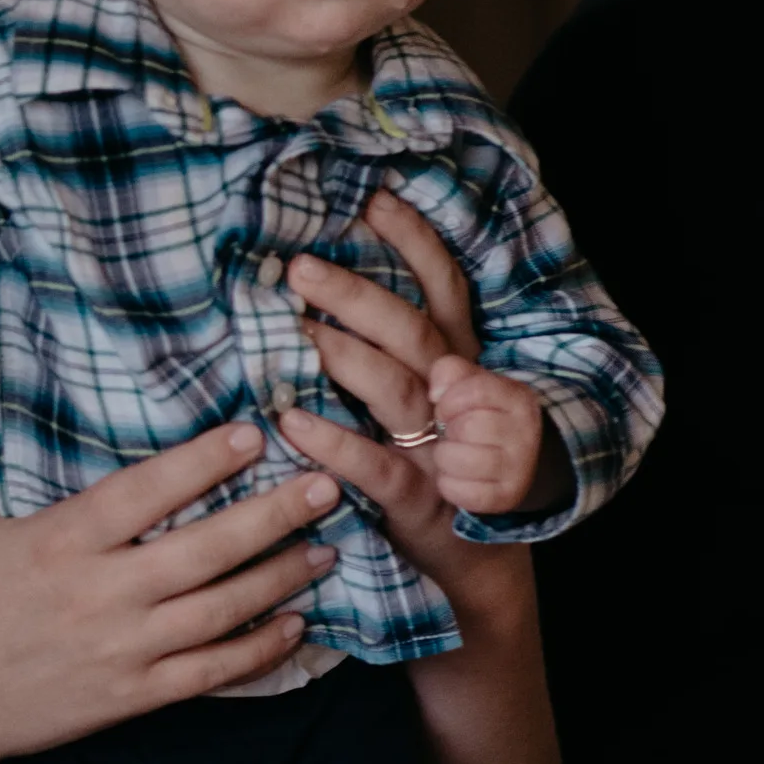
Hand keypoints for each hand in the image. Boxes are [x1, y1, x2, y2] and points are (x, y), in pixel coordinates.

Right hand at [0, 352, 341, 763]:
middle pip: (204, 551)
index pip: (143, 494)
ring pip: (221, 610)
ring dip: (280, 578)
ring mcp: (123, 649)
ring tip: (326, 546)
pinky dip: (260, 648)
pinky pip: (213, 672)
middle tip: (327, 484)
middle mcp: (99, 594)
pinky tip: (296, 623)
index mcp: (57, 542)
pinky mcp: (134, 695)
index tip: (252, 433)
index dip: (200, 462)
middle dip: (271, 516)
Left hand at [279, 191, 550, 593]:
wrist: (474, 564)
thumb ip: (392, 350)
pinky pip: (377, 466)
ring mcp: (441, 449)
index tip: (373, 199)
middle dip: (355, 293)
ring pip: (396, 389)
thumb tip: (327, 287)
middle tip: (297, 265)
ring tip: (290, 328)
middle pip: (410, 333)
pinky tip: (290, 422)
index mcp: (457, 367)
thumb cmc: (436, 466)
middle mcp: (454, 400)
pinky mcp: (421, 499)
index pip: (442, 293)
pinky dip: (332, 443)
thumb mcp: (424, 402)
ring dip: (341, 354)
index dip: (415, 243)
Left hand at [427, 357, 547, 516]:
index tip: (448, 409)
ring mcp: (520, 468)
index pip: (473, 391)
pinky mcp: (507, 497)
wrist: (515, 457)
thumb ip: (449, 371)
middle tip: (454, 434)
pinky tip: (459, 475)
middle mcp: (526, 434)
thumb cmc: (482, 414)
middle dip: (447, 430)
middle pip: (465, 428)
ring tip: (455, 453)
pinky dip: (449, 484)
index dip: (449, 401)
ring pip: (458, 460)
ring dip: (445, 457)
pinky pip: (460, 491)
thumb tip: (435, 393)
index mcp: (519, 399)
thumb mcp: (470, 383)